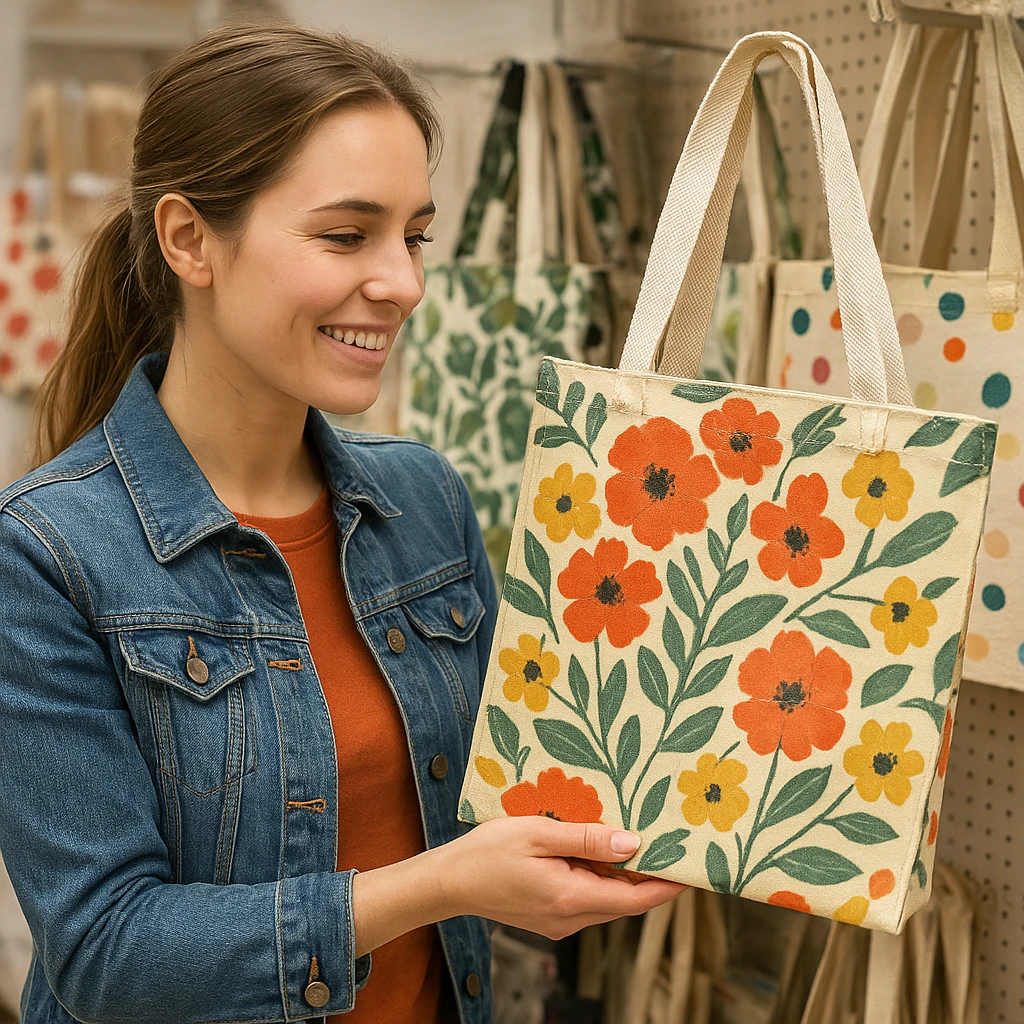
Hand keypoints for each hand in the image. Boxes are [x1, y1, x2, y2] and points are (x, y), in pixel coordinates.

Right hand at [436, 816, 687, 940]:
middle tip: (671, 842)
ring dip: (623, 874)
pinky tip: (596, 849)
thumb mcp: (539, 833)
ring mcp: (560, 922)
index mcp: (571, 898)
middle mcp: (570, 918)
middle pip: (626, 901)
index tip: (694, 867)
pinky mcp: (550, 917)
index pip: (637, 899)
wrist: (449, 881)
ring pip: (607, 899)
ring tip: (635, 836)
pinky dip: (599, 877)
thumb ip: (587, 838)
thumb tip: (634, 843)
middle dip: (650, 876)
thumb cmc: (488, 851)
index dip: (669, 884)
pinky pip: (587, 897)